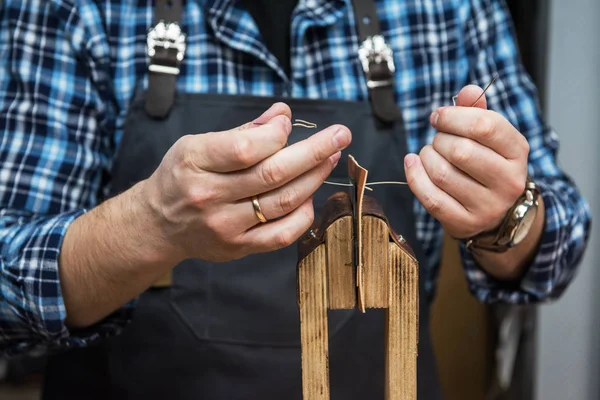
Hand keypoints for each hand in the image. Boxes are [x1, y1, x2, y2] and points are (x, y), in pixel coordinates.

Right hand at [141, 103, 351, 261]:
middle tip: (341, 135)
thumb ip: (243, 130)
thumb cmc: (182, 176)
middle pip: (273, 174)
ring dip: (314, 177)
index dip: (277, 135)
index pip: (245, 148)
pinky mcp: (237, 247)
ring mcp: (224, 226)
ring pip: (283, 202)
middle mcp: (208, 195)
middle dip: (315, 151)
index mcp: (195, 161)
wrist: (158, 224)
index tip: (289, 124)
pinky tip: (310, 195)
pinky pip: (281, 234)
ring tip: (330, 159)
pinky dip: (303, 214)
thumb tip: (283, 115)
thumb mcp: (198, 143)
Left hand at [404, 85, 529, 238]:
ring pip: (442, 174)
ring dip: (426, 157)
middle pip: (461, 151)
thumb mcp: (489, 136)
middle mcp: (508, 181)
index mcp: (517, 151)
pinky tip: (413, 164)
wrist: (494, 211)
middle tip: (437, 140)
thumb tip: (467, 90)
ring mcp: (488, 206)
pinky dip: (415, 176)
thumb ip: (477, 110)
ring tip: (429, 154)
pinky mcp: (465, 223)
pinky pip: (430, 197)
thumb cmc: (486, 164)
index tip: (438, 117)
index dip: (453, 116)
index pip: (485, 126)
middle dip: (439, 139)